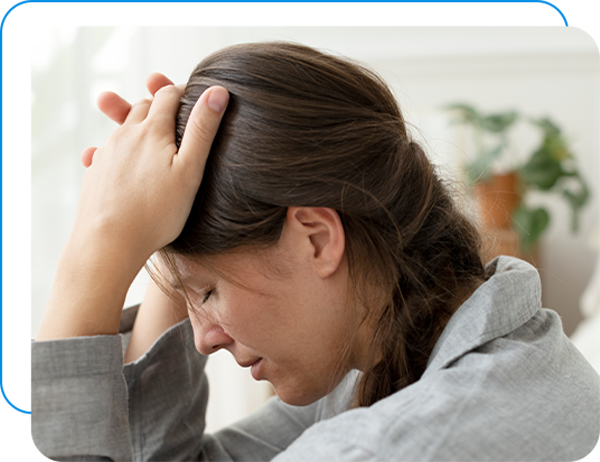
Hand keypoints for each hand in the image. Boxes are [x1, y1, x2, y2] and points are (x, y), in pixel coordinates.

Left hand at [71, 75, 228, 268]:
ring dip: (139, 126)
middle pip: (143, 107)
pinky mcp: (95, 173)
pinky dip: (121, 151)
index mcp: (151, 130)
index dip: (183, 92)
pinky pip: (108, 152)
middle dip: (160, 106)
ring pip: (124, 129)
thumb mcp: (190, 170)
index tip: (195, 97)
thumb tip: (217, 92)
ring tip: (153, 139)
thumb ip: (203, 130)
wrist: (108, 244)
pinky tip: (127, 166)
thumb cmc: (156, 213)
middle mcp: (125, 135)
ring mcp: (106, 153)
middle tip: (176, 115)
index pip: (168, 95)